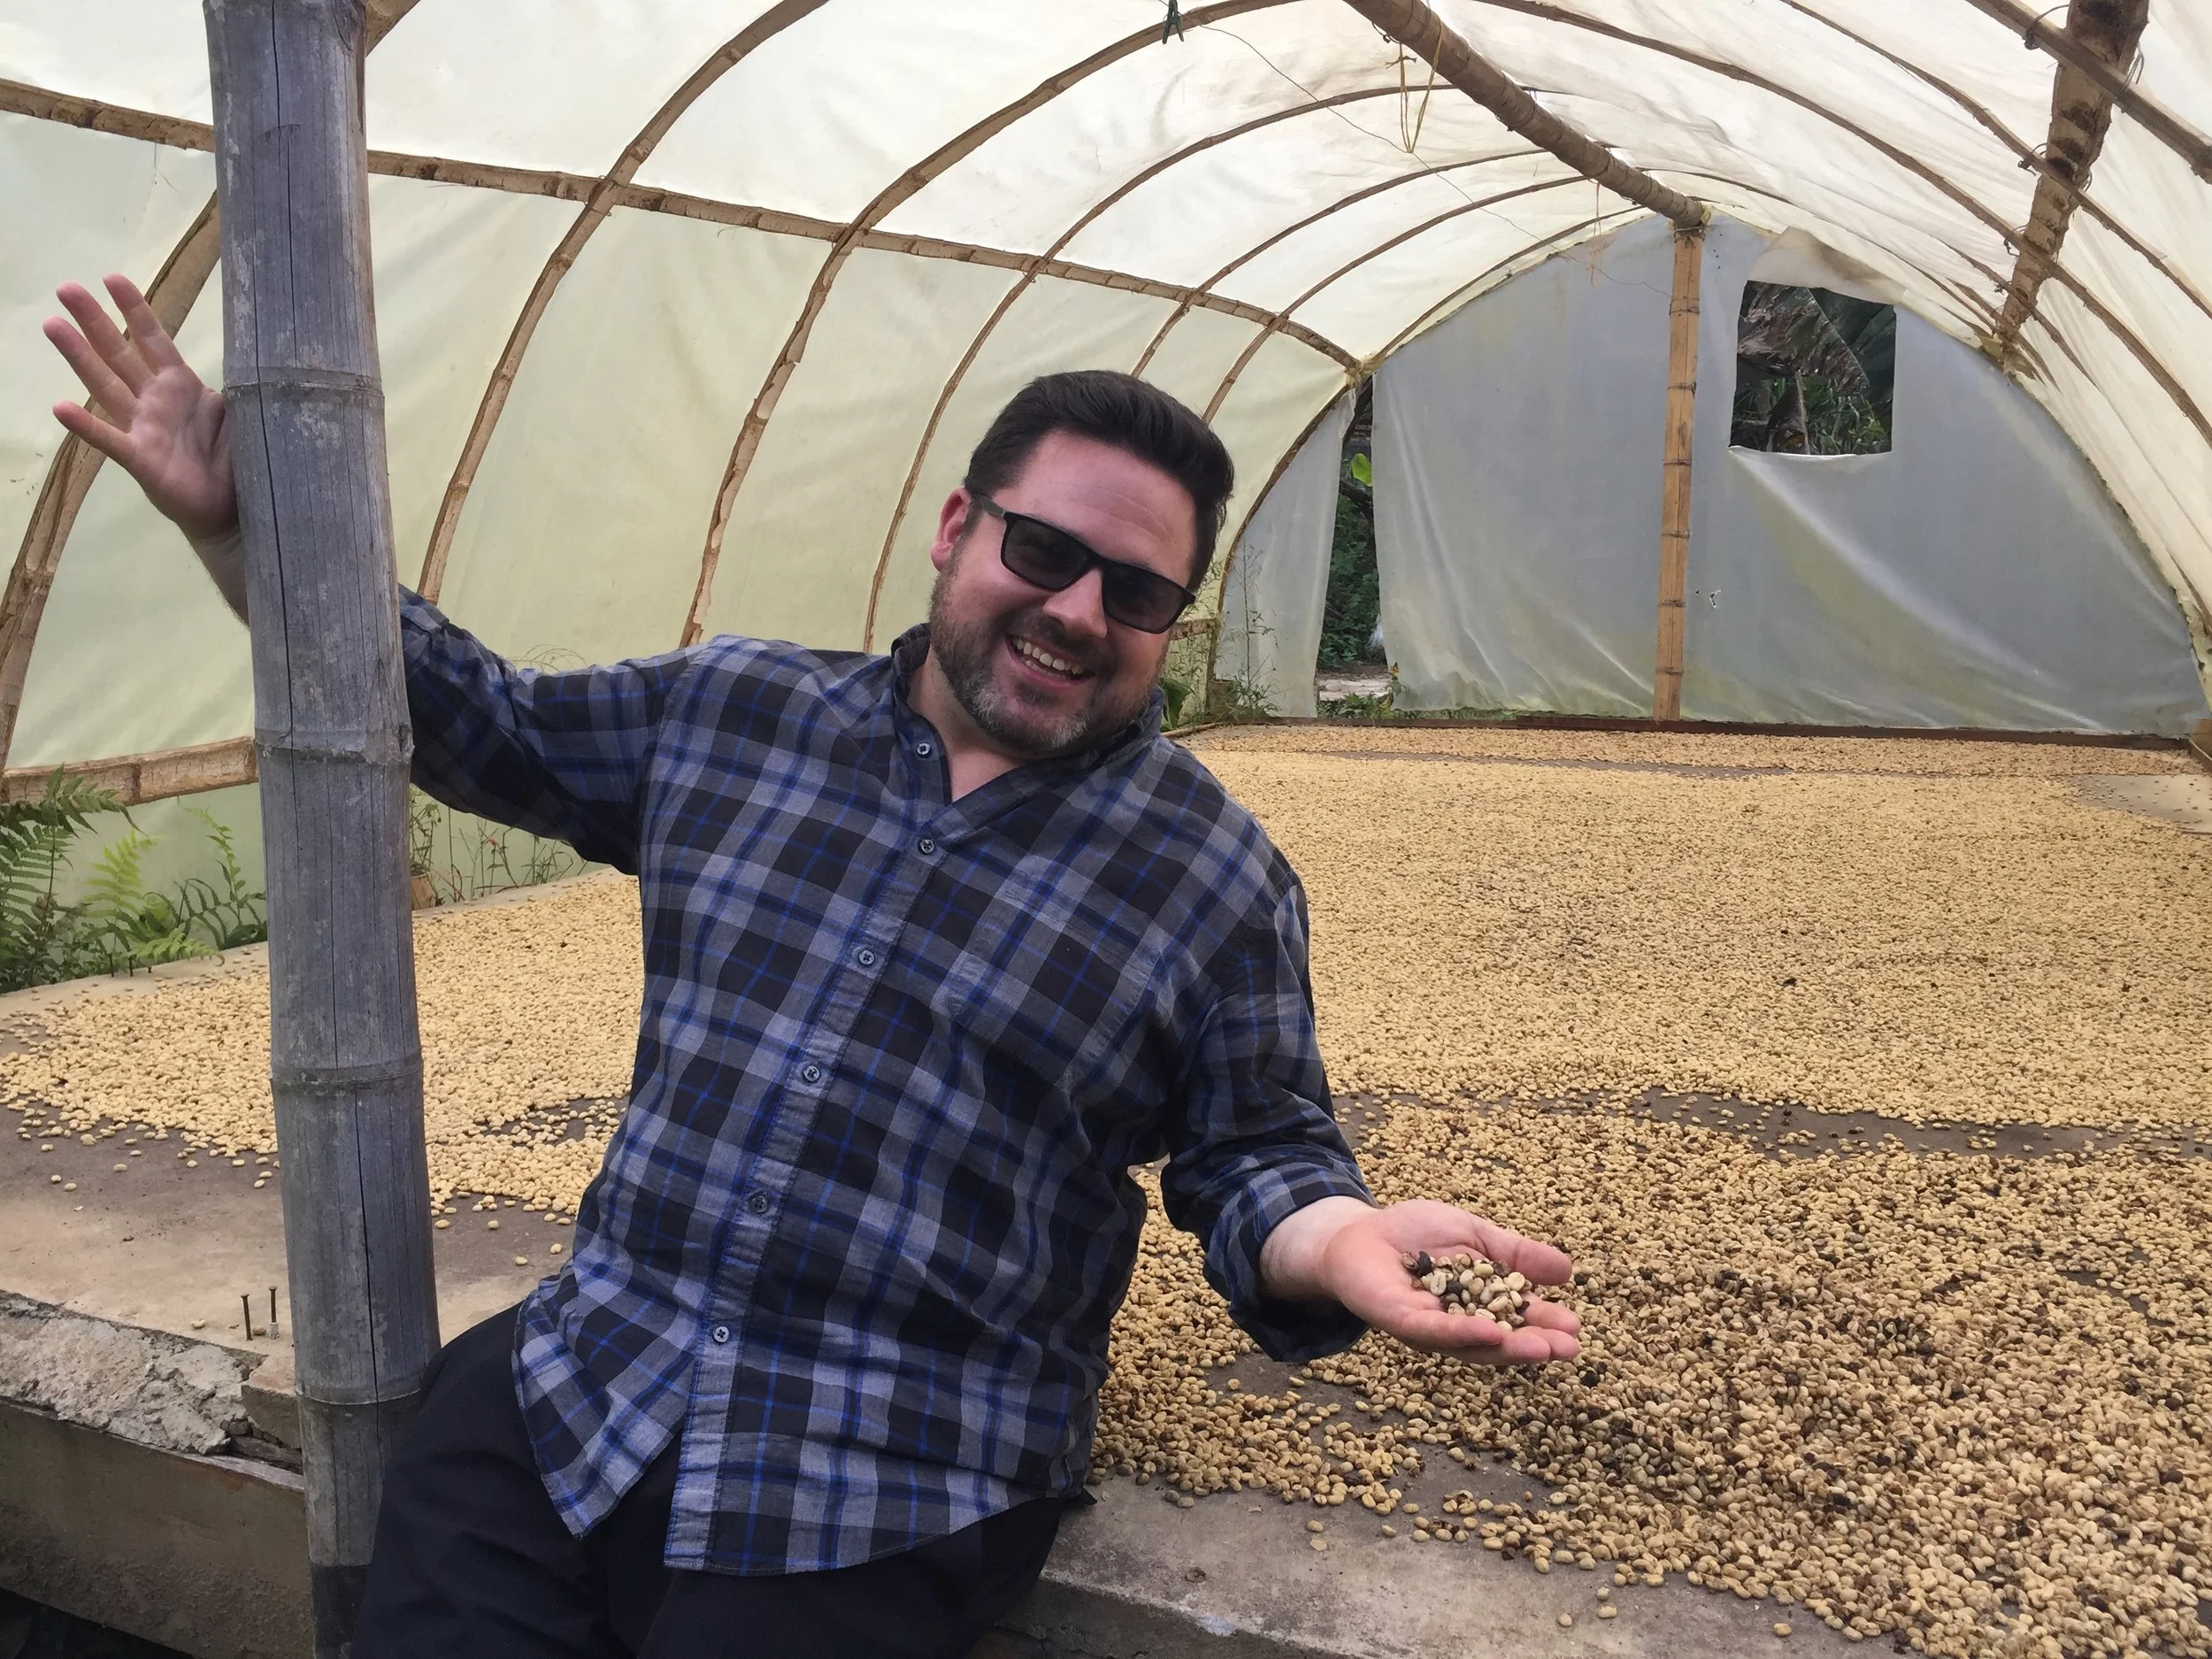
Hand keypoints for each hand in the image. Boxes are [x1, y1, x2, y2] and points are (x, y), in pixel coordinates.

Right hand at [45, 275, 234, 541]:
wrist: (233, 510)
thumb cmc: (236, 459)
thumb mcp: (243, 415)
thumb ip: (241, 385)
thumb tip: (256, 353)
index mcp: (182, 386)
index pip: (155, 341)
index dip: (136, 311)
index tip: (113, 278)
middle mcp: (156, 401)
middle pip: (120, 354)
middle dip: (94, 321)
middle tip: (66, 288)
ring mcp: (143, 428)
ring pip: (106, 385)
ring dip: (79, 356)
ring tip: (53, 325)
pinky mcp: (140, 459)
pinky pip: (109, 439)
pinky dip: (85, 425)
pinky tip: (60, 407)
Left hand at [1264, 1196, 1579, 1365]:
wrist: (1359, 1232)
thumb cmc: (1415, 1233)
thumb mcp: (1475, 1235)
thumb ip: (1516, 1253)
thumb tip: (1567, 1270)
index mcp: (1479, 1304)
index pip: (1517, 1318)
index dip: (1545, 1325)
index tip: (1575, 1330)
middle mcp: (1457, 1324)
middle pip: (1500, 1340)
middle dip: (1535, 1345)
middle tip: (1570, 1348)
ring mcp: (1429, 1327)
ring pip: (1471, 1343)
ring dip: (1508, 1347)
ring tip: (1542, 1347)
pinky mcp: (1400, 1320)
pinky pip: (1433, 1331)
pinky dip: (1461, 1333)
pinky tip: (1490, 1332)